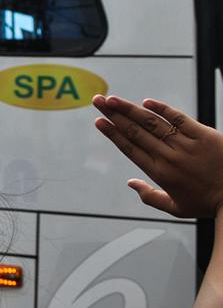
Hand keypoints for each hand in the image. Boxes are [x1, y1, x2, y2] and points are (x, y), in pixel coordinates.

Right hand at [93, 95, 222, 217]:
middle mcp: (169, 157)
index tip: (98, 121)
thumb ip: (150, 197)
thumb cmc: (208, 204)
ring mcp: (187, 145)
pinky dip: (162, 109)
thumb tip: (130, 183)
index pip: (130, 148)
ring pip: (152, 123)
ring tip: (113, 99)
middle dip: (114, 115)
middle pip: (135, 131)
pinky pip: (179, 119)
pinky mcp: (204, 136)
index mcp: (160, 174)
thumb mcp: (177, 208)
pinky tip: (147, 102)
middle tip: (98, 101)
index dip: (112, 133)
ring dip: (130, 109)